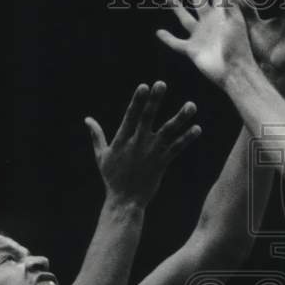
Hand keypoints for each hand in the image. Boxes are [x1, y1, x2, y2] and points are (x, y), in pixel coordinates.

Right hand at [84, 81, 200, 206]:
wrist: (125, 201)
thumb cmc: (112, 178)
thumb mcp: (101, 155)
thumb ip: (96, 135)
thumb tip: (87, 119)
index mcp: (122, 140)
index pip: (130, 116)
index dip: (137, 101)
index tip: (144, 86)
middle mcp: (137, 144)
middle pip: (148, 118)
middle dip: (154, 101)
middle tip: (161, 84)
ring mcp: (151, 153)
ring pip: (168, 132)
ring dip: (180, 118)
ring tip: (192, 105)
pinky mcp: (162, 163)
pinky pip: (177, 148)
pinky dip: (187, 138)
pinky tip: (197, 128)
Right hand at [156, 0, 255, 88]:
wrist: (233, 70)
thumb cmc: (237, 45)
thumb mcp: (235, 21)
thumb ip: (230, 2)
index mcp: (222, 14)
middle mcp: (209, 22)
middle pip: (198, 1)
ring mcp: (200, 36)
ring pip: (185, 18)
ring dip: (177, 8)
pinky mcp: (192, 49)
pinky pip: (176, 43)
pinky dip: (167, 38)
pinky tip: (159, 32)